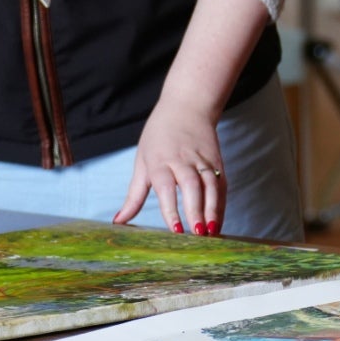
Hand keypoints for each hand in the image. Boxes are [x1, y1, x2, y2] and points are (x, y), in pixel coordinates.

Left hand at [115, 100, 225, 235]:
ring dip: (213, 210)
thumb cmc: (159, 136)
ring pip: (211, 186)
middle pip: (192, 186)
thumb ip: (134, 195)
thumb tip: (119, 221)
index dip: (171, 208)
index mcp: (160, 160)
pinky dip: (220, 205)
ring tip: (212, 232)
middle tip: (198, 234)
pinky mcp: (217, 161)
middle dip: (196, 211)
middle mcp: (182, 160)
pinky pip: (221, 185)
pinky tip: (218, 223)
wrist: (187, 106)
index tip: (175, 230)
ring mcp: (202, 159)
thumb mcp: (142, 160)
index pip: (166, 187)